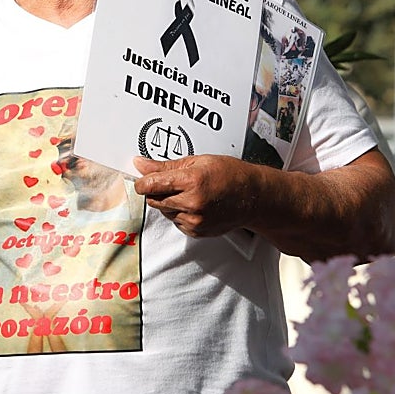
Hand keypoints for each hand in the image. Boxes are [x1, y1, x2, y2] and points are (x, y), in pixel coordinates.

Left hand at [131, 154, 260, 237]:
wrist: (253, 197)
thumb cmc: (230, 175)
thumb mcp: (197, 161)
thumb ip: (165, 166)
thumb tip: (141, 164)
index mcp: (192, 181)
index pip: (151, 185)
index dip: (142, 181)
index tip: (142, 179)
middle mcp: (192, 203)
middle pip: (154, 199)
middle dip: (157, 191)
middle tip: (172, 183)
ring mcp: (195, 221)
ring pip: (164, 211)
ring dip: (169, 202)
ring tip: (189, 193)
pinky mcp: (196, 232)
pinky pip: (175, 222)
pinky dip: (179, 213)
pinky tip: (194, 204)